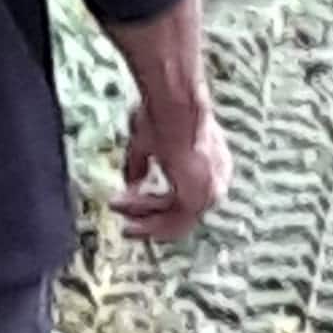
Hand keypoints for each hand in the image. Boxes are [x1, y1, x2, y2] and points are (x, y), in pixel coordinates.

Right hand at [118, 91, 233, 241]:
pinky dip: (146, 218)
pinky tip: (126, 208)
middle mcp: (218, 179)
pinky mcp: (199, 198)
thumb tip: (131, 186)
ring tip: (115, 206)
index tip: (131, 207)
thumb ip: (142, 166)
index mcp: (213, 163)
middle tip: (125, 226)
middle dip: (148, 218)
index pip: (187, 196)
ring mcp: (210, 191)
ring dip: (142, 218)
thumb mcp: (147, 142)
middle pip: (180, 213)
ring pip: (173, 219)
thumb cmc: (162, 113)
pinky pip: (171, 220)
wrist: (174, 105)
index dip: (158, 206)